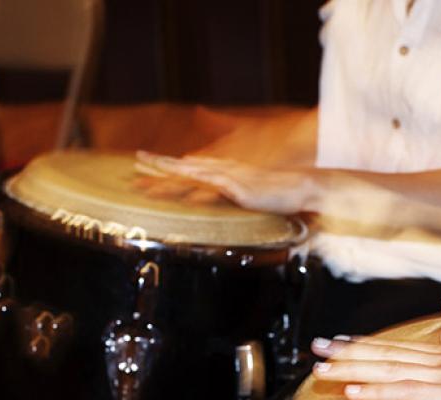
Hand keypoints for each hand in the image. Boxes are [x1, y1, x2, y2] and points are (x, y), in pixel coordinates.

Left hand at [135, 151, 317, 213]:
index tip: (148, 164)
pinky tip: (182, 186)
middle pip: (187, 168)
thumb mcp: (256, 188)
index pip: (192, 167)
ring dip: (171, 176)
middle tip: (136, 164)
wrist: (304, 186)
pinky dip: (197, 186)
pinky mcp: (240, 188)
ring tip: (149, 177)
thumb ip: (240, 189)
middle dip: (160, 166)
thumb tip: (232, 194)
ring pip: (194, 175)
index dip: (169, 165)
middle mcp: (226, 170)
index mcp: (227, 170)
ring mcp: (232, 178)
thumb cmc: (282, 191)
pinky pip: (213, 188)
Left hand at [309, 331, 440, 399]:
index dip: (371, 345)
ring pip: (388, 368)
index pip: (405, 348)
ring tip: (320, 369)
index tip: (343, 342)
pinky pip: (406, 391)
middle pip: (388, 353)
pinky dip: (376, 388)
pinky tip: (352, 391)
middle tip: (314, 347)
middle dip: (347, 351)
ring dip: (351, 368)